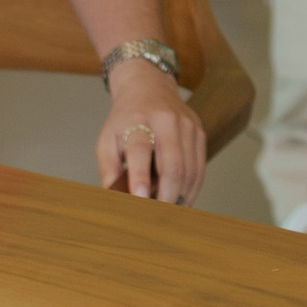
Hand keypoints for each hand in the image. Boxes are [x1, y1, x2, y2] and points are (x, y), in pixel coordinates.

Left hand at [98, 77, 204, 203]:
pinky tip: (181, 200)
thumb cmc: (125, 120)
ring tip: (166, 211)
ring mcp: (187, 126)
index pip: (141, 150)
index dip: (140, 177)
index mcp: (138, 121)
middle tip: (156, 218)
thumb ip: (109, 171)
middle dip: (165, 196)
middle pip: (172, 164)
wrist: (149, 87)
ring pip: (189, 169)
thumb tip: (115, 202)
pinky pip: (200, 167)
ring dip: (179, 196)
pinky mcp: (199, 132)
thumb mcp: (107, 140)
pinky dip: (191, 188)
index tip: (139, 200)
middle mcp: (166, 121)